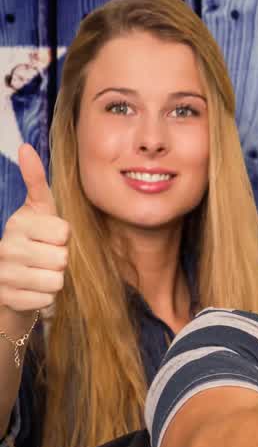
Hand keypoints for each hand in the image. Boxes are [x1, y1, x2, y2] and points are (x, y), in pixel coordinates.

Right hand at [0, 144, 67, 314]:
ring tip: (37, 274)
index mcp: (16, 223)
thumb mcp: (37, 211)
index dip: (62, 239)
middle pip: (62, 258)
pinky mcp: (8, 298)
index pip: (63, 233)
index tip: (47, 238)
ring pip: (56, 281)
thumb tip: (26, 147)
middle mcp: (5, 247)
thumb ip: (36, 182)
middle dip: (59, 261)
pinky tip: (30, 289)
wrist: (6, 282)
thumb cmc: (31, 242)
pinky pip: (47, 299)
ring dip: (53, 280)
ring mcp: (4, 274)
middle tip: (43, 259)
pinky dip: (44, 298)